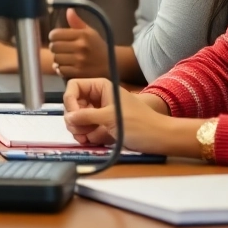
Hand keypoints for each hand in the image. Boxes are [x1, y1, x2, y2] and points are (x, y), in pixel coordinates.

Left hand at [48, 9, 108, 78]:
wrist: (112, 65)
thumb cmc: (97, 46)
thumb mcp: (90, 32)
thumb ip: (77, 22)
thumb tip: (69, 10)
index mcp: (83, 35)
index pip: (55, 34)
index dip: (53, 36)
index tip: (56, 38)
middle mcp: (81, 47)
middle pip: (54, 47)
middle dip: (54, 47)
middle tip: (59, 48)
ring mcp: (80, 61)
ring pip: (56, 59)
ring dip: (57, 59)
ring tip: (64, 57)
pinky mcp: (79, 73)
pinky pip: (61, 70)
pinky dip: (61, 68)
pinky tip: (66, 65)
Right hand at [63, 78, 179, 152]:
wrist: (159, 138)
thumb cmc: (139, 123)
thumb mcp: (110, 117)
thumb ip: (87, 116)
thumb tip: (68, 117)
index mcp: (100, 87)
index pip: (74, 86)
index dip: (70, 100)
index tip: (74, 116)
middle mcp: (97, 98)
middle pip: (72, 104)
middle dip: (73, 118)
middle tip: (80, 131)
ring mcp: (99, 113)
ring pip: (76, 118)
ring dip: (78, 129)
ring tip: (86, 138)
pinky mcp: (101, 126)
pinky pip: (85, 129)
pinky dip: (84, 135)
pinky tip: (91, 140)